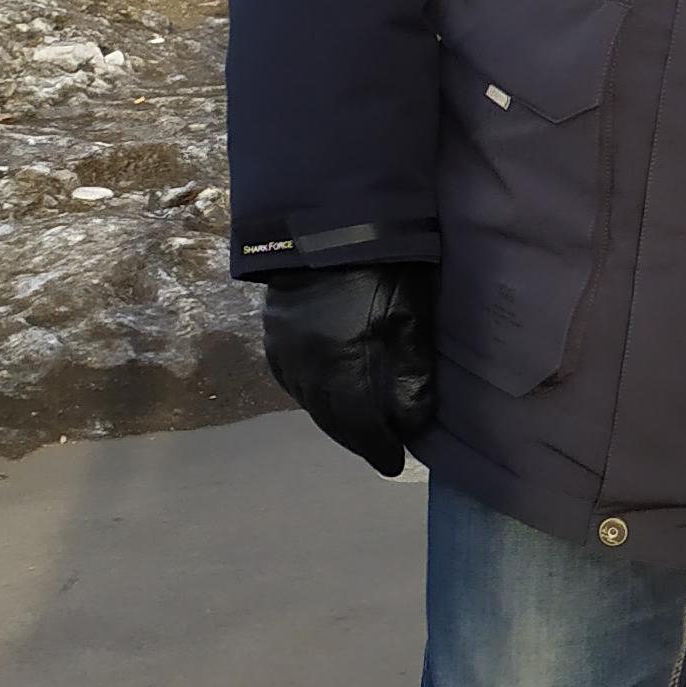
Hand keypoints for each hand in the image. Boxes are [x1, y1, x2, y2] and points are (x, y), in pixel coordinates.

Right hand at [261, 265, 438, 476]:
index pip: (361, 428)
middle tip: (377, 449)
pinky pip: (292, 382)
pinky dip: (313, 396)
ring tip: (356, 428)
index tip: (395, 463)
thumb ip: (412, 375)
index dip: (379, 449)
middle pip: (332, 420)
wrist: (329, 223)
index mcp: (342, 369)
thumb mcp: (412, 318)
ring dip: (334, 419)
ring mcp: (284, 353)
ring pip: (310, 403)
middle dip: (357, 438)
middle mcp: (306, 371)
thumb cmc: (385, 269)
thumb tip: (410, 424)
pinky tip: (327, 396)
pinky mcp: (273, 337)